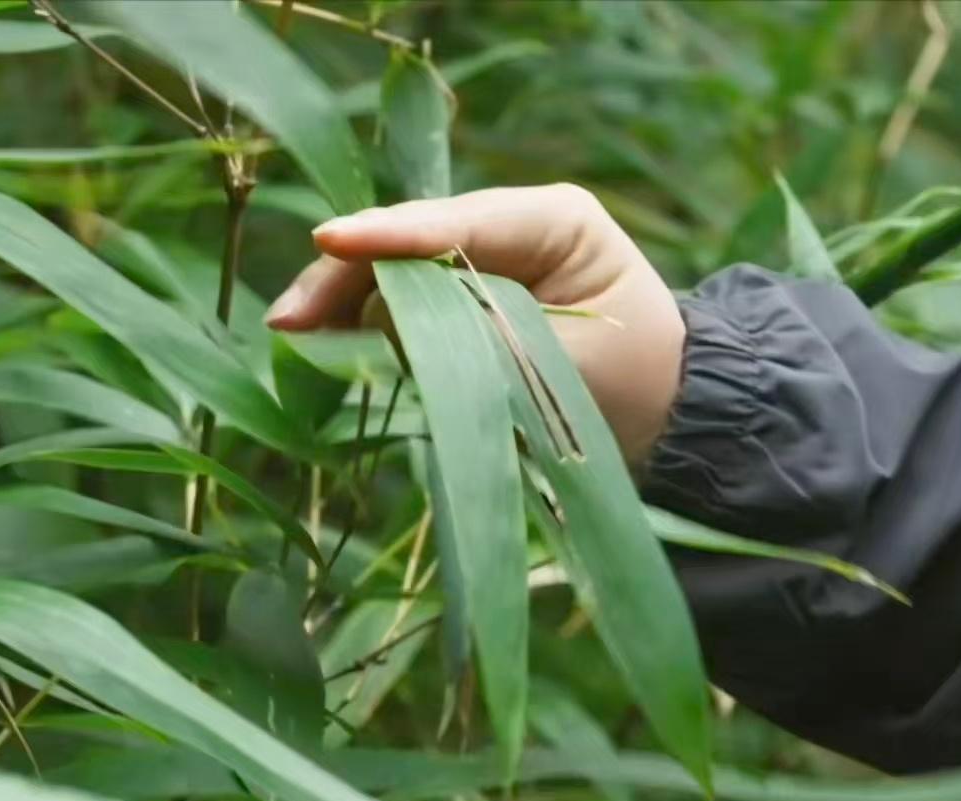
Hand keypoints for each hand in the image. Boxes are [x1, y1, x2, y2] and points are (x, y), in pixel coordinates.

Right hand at [264, 184, 684, 463]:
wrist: (673, 420)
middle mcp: (517, 225)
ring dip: (348, 297)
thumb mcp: (559, 371)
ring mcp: (489, 256)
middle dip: (351, 272)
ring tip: (291, 329)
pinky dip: (366, 318)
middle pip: (416, 238)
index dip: (391, 236)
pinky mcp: (470, 293)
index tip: (330, 240)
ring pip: (402, 267)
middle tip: (288, 317)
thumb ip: (475, 343)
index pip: (460, 223)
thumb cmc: (635, 392)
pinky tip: (320, 337)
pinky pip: (408, 299)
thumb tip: (383, 322)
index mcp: (559, 221)